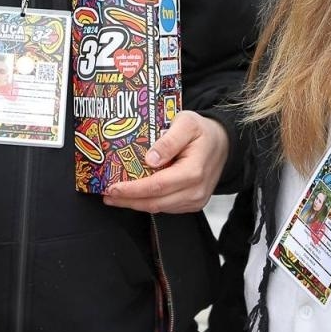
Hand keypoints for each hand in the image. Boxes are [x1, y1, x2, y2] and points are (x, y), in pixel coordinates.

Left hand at [103, 111, 229, 213]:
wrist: (223, 143)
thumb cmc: (202, 131)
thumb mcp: (186, 123)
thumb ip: (169, 140)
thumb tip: (151, 159)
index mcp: (194, 171)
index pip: (157, 186)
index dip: (132, 190)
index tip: (113, 187)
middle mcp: (196, 190)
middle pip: (155, 202)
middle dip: (128, 200)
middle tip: (107, 195)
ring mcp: (196, 200)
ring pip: (160, 208)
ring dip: (136, 203)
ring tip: (116, 196)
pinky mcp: (193, 203)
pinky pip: (167, 207)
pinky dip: (148, 202)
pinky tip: (135, 195)